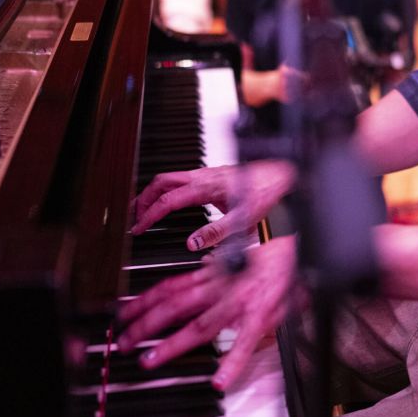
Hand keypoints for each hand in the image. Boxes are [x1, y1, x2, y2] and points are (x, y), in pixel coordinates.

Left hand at [116, 235, 299, 389]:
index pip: (170, 287)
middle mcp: (220, 287)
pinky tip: (219, 379)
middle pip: (174, 306)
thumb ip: (216, 267)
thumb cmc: (273, 258)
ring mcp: (238, 304)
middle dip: (145, 324)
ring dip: (172, 344)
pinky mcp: (260, 318)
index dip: (143, 301)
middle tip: (125, 341)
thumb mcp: (237, 257)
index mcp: (213, 275)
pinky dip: (231, 362)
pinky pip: (243, 343)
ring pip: (199, 325)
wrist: (303, 254)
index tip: (123, 314)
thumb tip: (199, 268)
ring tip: (152, 359)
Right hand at [130, 159, 294, 248]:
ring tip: (144, 208)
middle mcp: (203, 176)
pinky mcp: (213, 175)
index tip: (138, 228)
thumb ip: (217, 233)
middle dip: (143, 198)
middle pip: (161, 182)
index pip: (167, 201)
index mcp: (206, 188)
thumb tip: (192, 243)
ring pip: (170, 177)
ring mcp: (207, 173)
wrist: (283, 177)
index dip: (149, 215)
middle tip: (134, 217)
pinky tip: (171, 200)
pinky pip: (182, 178)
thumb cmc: (266, 196)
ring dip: (154, 192)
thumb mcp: (243, 222)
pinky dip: (168, 189)